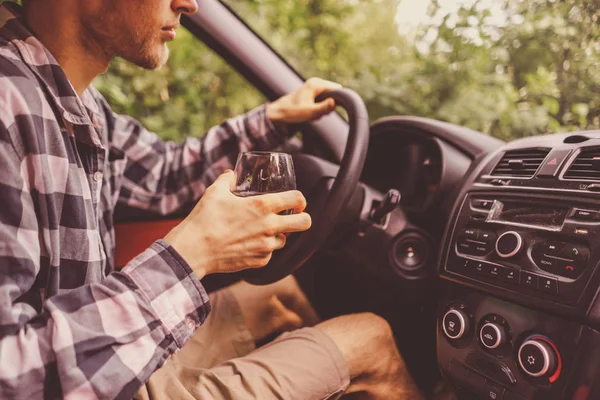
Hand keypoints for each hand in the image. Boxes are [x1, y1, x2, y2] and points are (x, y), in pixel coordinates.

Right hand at [164, 171, 310, 278]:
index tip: (297, 202)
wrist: (194, 249)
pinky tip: (248, 243)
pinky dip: (262, 249)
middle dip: (302, 218)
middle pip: (304, 223)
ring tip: (261, 230)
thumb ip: (227, 180)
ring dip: (277, 235)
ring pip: (284, 240)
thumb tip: (231, 174)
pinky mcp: (259, 261)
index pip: (297, 199)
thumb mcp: (215, 192)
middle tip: (292, 217)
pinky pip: (269, 254)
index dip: (300, 200)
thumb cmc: (204, 218)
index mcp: (262, 206)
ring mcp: (266, 246)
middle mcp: (269, 226)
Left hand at [266, 77, 341, 123]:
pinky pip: (321, 101)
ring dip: (322, 108)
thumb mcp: (309, 112)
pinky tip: (309, 112)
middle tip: (317, 113)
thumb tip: (335, 102)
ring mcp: (312, 87)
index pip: (337, 89)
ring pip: (327, 99)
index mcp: (316, 84)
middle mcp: (315, 82)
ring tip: (311, 113)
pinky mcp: (310, 93)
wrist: (278, 113)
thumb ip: (323, 108)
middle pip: (332, 94)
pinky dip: (317, 108)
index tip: (326, 109)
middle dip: (328, 105)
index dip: (336, 100)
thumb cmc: (292, 112)